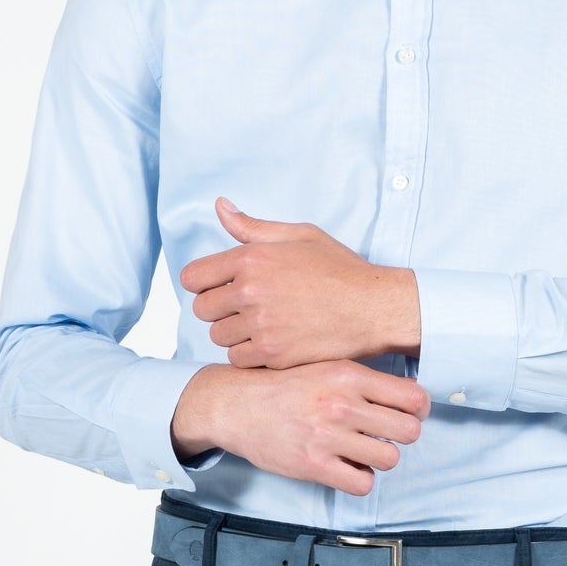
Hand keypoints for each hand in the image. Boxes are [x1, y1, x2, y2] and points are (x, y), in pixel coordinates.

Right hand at [171, 360, 430, 496]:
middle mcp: (341, 404)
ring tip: (364, 451)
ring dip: (381, 458)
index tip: (411, 414)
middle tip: (386, 434)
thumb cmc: (284, 387)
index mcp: (348, 375)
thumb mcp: (325, 367)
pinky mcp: (314, 465)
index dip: (418, 409)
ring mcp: (328, 436)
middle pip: (409, 431)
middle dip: (401, 435)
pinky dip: (360, 479)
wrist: (236, 405)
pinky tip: (348, 467)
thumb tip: (408, 396)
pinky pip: (362, 483)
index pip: (413, 397)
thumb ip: (363, 380)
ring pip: (389, 458)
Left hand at [180, 197, 419, 367]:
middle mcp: (250, 291)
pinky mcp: (273, 354)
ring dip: (234, 333)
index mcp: (252, 258)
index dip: (205, 283)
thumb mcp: (299, 236)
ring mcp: (261, 325)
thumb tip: (220, 206)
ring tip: (263, 325)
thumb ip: (253, 227)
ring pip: (218, 336)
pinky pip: (237, 358)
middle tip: (246, 308)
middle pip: (202, 309)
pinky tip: (271, 341)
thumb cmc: (340, 269)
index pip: (193, 277)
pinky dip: (249, 354)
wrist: (373, 308)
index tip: (222, 288)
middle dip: (219, 309)